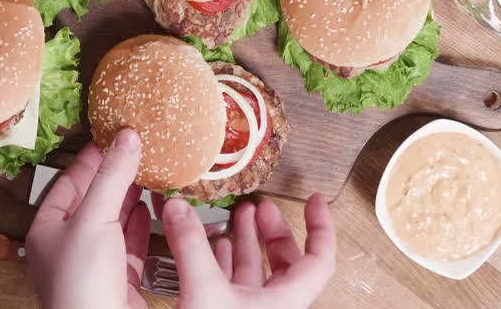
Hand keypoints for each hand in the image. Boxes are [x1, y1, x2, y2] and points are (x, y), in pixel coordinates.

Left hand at [26, 130, 150, 308]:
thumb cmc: (80, 287)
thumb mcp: (93, 219)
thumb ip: (111, 177)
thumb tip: (125, 139)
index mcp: (48, 230)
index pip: (69, 181)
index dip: (92, 157)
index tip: (112, 135)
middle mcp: (68, 248)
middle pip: (93, 201)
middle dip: (115, 176)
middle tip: (136, 150)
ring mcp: (94, 266)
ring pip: (114, 223)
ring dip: (131, 199)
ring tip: (147, 173)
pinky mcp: (118, 281)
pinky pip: (130, 246)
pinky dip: (141, 226)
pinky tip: (151, 210)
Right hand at [161, 193, 335, 308]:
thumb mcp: (204, 291)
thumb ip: (191, 247)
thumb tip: (179, 209)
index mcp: (285, 301)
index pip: (319, 259)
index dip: (321, 227)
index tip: (316, 202)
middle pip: (286, 263)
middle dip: (272, 231)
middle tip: (261, 208)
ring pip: (257, 275)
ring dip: (245, 244)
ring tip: (234, 219)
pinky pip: (233, 287)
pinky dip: (223, 264)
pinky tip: (210, 251)